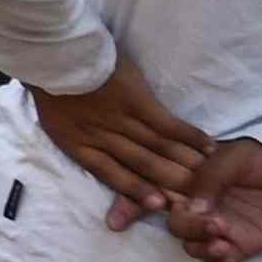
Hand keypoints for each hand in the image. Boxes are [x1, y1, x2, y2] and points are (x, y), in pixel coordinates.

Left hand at [33, 60, 211, 219]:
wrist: (54, 54)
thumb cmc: (52, 83)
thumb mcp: (55, 121)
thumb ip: (76, 138)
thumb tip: (97, 150)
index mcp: (77, 146)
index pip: (112, 176)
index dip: (138, 193)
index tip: (161, 206)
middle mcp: (101, 139)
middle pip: (141, 166)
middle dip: (170, 184)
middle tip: (197, 201)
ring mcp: (120, 120)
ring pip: (157, 149)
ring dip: (185, 164)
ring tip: (208, 178)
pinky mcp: (136, 101)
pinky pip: (167, 125)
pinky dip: (188, 137)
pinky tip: (208, 148)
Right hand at [166, 137, 261, 261]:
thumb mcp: (236, 156)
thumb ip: (212, 177)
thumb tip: (193, 208)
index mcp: (189, 182)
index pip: (160, 195)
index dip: (148, 206)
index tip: (156, 213)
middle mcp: (198, 208)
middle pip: (176, 225)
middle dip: (190, 229)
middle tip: (215, 225)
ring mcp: (217, 230)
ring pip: (192, 247)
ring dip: (202, 249)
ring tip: (223, 244)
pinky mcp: (238, 248)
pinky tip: (228, 256)